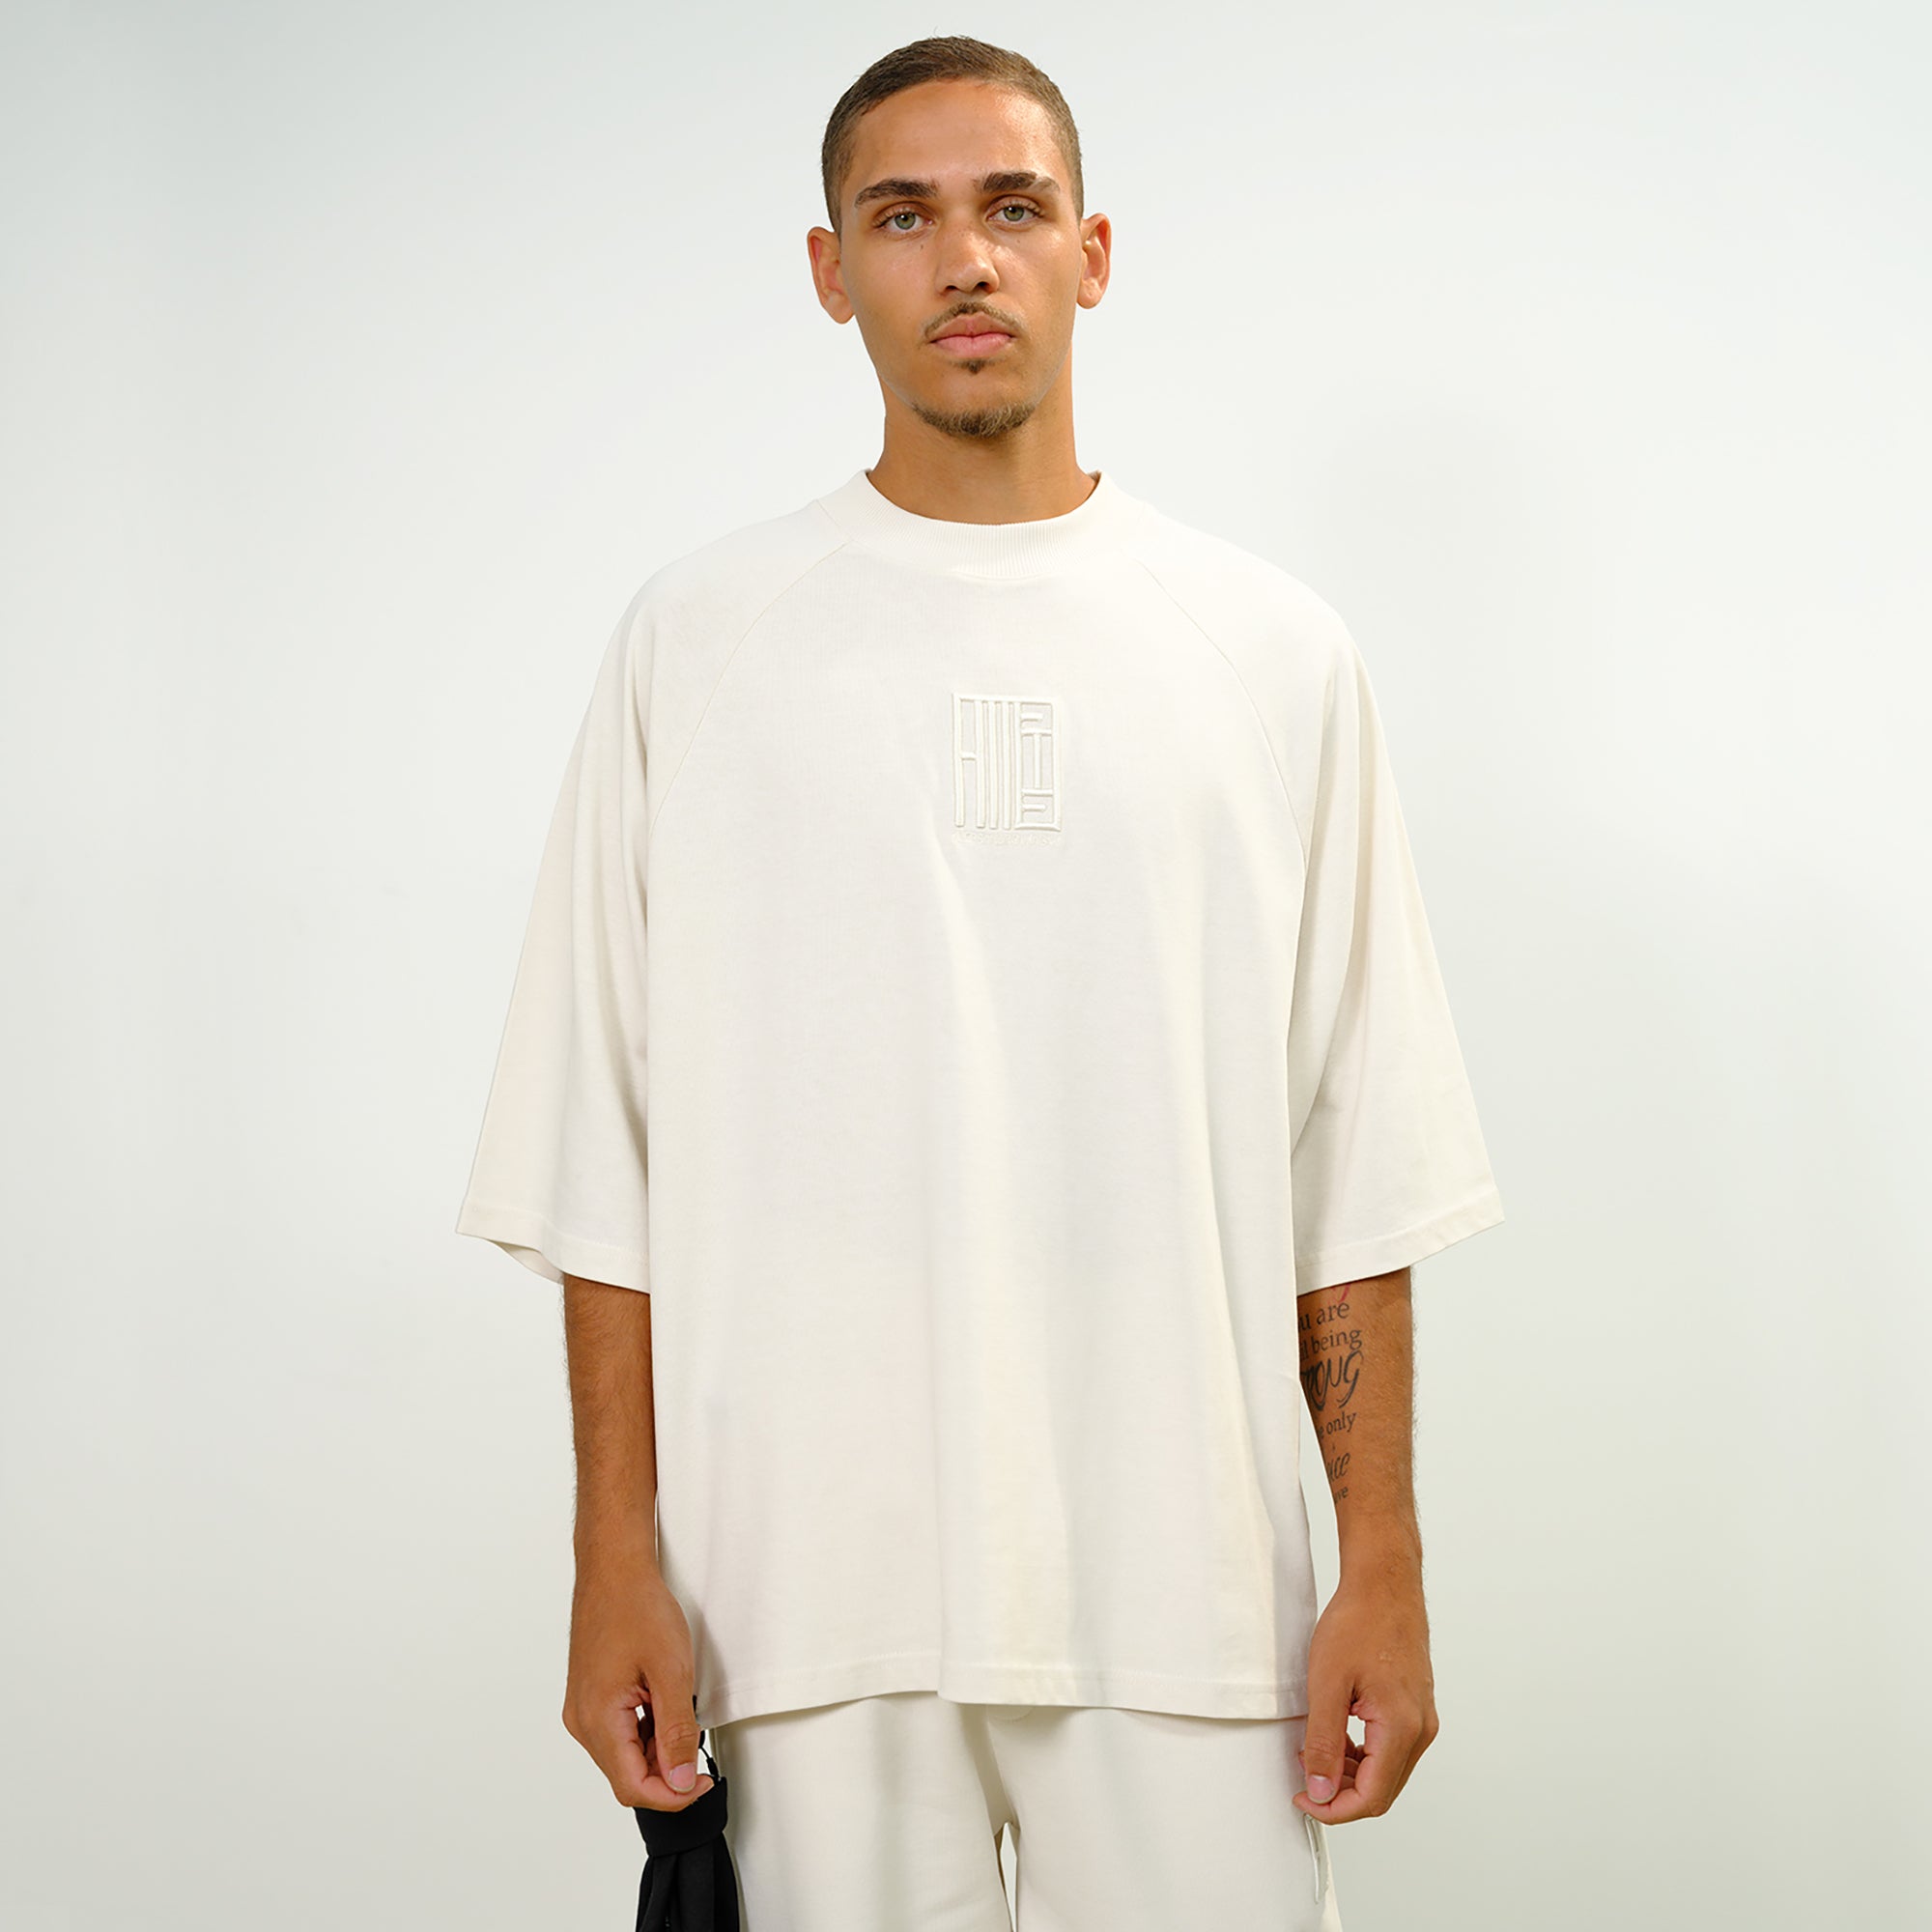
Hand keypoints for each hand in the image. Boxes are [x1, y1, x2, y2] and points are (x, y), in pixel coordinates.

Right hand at [561, 1542, 713, 1811]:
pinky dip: (645, 1731)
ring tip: (682, 1718)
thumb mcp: (671, 1671)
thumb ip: (676, 1731)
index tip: (701, 1783)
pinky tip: (664, 1707)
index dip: (672, 1795)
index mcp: (597, 1720)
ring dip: (657, 1751)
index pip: (633, 1787)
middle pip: (626, 1775)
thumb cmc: (637, 1608)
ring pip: (623, 1754)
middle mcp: (582, 1721)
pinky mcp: (590, 1697)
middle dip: (666, 1773)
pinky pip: (618, 1732)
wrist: (613, 1569)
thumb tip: (679, 1781)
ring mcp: (583, 1709)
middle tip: (698, 1751)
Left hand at [1292, 1564, 1438, 1823]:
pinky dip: (1362, 1754)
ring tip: (1313, 1752)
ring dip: (1350, 1774)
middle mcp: (1420, 1730)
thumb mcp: (1327, 1684)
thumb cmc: (1358, 1622)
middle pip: (1381, 1790)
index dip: (1334, 1809)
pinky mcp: (1415, 1707)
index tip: (1303, 1799)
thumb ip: (1324, 1743)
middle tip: (1304, 1777)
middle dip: (1340, 1793)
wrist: (1384, 1583)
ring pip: (1386, 1771)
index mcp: (1402, 1729)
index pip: (1371, 1798)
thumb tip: (1321, 1791)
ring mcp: (1421, 1718)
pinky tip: (1335, 1737)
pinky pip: (1391, 1748)